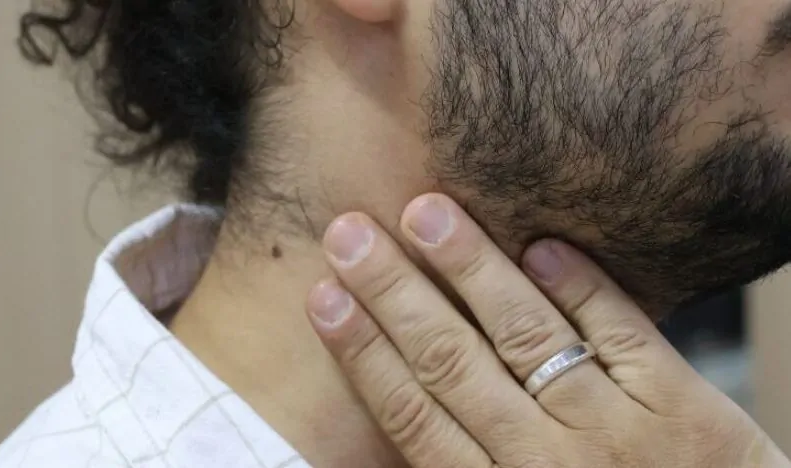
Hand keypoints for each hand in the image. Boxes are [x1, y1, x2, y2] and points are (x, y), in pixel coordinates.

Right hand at [306, 194, 789, 467]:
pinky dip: (583, 289)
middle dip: (395, 293)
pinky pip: (624, 335)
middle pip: (453, 362)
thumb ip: (470, 463)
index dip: (364, 352)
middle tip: (351, 233)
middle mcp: (547, 461)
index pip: (413, 414)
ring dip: (473, 270)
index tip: (325, 297)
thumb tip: (405, 399)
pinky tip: (543, 246)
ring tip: (427, 213)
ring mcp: (616, 429)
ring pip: (528, 335)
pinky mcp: (683, 408)